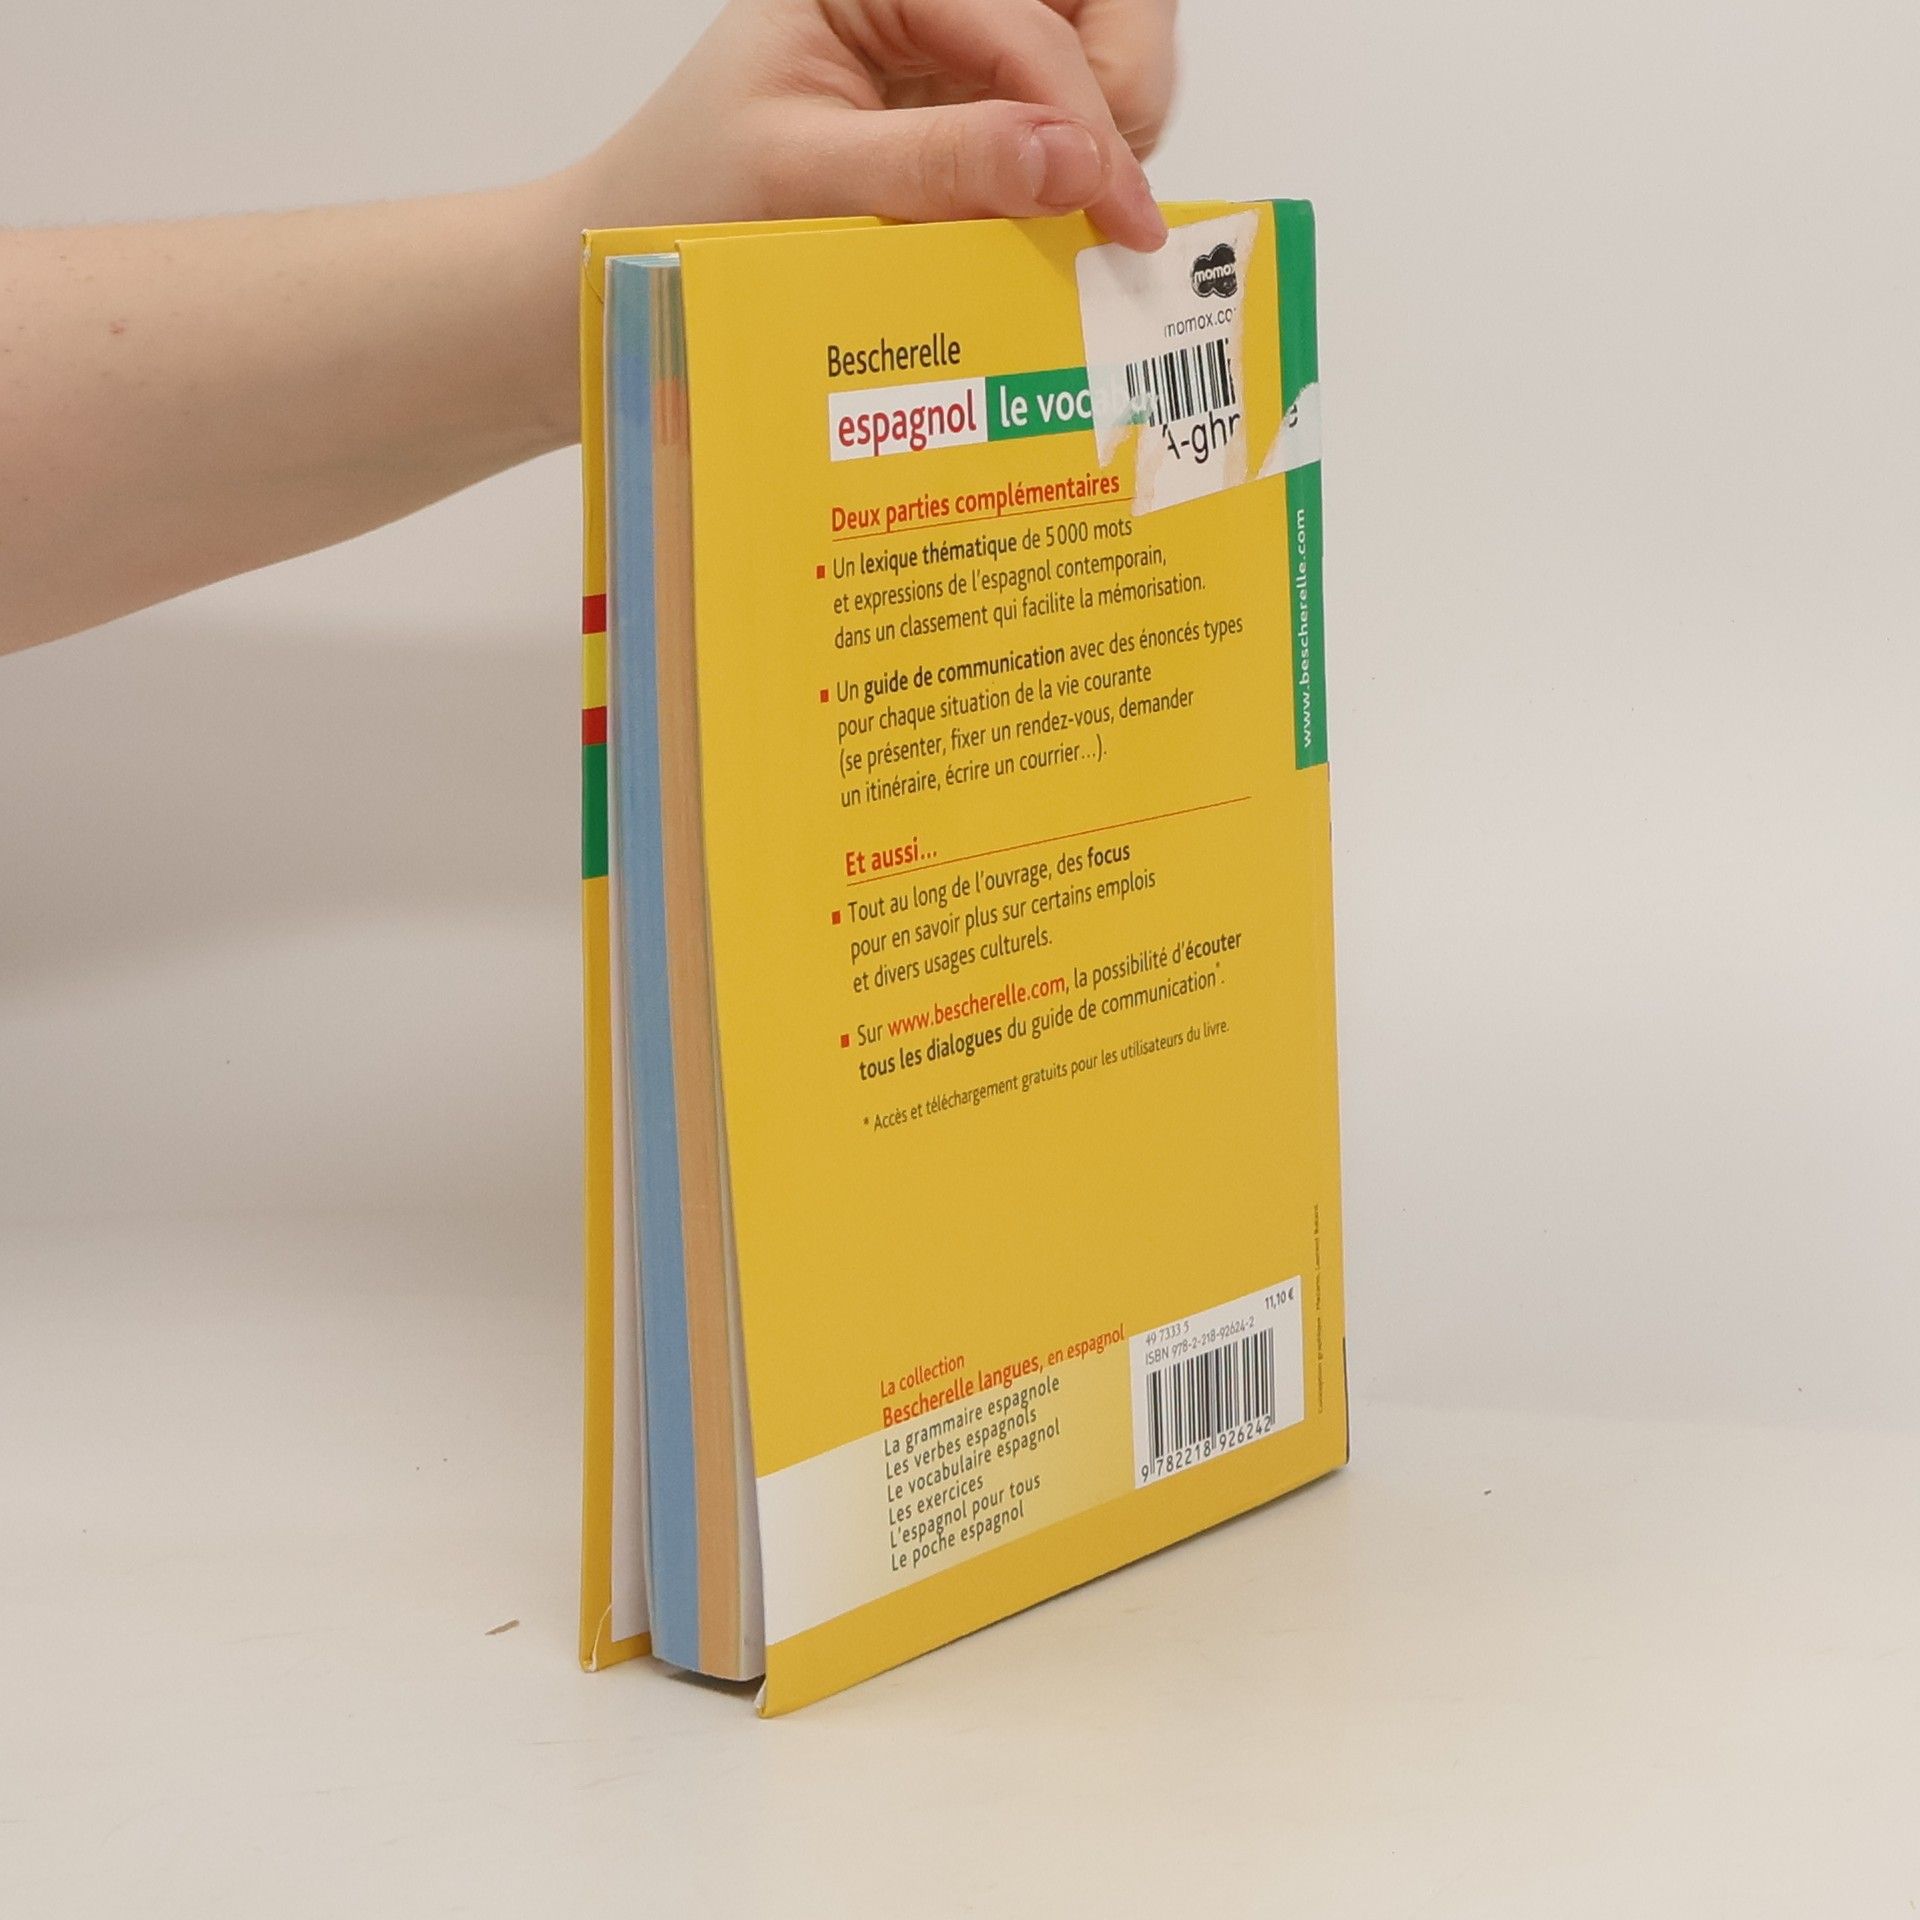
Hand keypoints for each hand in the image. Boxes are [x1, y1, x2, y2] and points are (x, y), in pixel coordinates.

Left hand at [567, 0, 1175, 251]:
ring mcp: (952, 47)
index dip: (1089, 115)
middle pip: (1088, 3)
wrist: (636, 260)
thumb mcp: (803, 181)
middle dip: (1117, 92)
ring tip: (1078, 220)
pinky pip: (1058, 119)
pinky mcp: (963, 110)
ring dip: (1107, 130)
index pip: (1026, 18)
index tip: (1121, 216)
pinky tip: (1057, 222)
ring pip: (1091, 51)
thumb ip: (940, 167)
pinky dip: (1077, 168)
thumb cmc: (687, 202)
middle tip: (1108, 201)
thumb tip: (1072, 164)